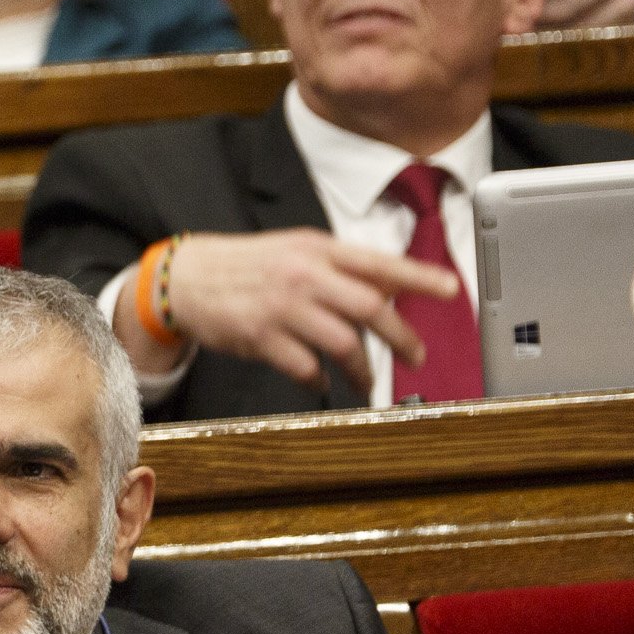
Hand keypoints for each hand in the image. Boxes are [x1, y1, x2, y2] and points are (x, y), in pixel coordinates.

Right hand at [135, 228, 457, 392]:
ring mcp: (282, 308)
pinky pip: (305, 366)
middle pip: (369, 308)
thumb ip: (339, 267)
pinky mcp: (260, 337)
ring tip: (370, 382)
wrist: (183, 279)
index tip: (451, 289)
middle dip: (400, 337)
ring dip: (364, 369)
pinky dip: (319, 379)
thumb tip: (388, 287)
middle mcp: (304, 276)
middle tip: (416, 355)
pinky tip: (322, 381)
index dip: (418, 278)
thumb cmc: (246, 266)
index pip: (378, 264)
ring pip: (342, 342)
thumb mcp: (295, 251)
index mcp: (318, 250)